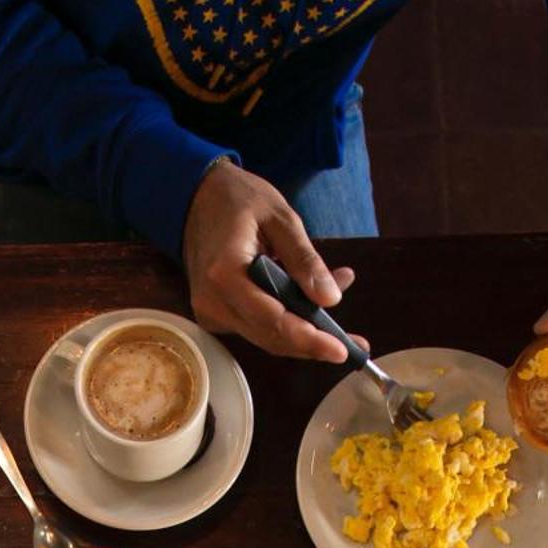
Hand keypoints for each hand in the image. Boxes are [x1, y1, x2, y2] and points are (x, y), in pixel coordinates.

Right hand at [183, 159, 356, 363]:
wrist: (194, 198)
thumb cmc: (237, 200)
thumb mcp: (280, 218)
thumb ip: (305, 259)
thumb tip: (330, 299)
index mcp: (225, 275)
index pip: (273, 320)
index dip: (309, 339)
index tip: (341, 350)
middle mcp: (214, 303)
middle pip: (271, 338)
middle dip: (313, 344)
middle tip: (353, 346)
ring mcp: (211, 313)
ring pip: (265, 338)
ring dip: (303, 334)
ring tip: (338, 322)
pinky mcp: (215, 316)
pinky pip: (256, 328)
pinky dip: (286, 323)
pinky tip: (308, 308)